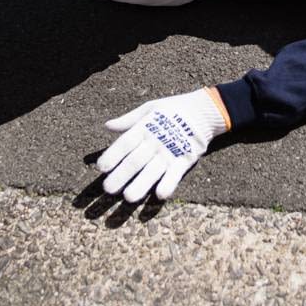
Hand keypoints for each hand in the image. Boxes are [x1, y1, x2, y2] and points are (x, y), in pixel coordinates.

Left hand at [97, 88, 229, 201]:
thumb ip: (129, 120)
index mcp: (145, 127)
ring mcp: (171, 151)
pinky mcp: (186, 159)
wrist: (204, 110)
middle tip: (108, 189)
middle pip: (135, 160)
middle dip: (121, 175)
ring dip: (140, 184)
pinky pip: (176, 174)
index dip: (112, 155)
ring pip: (153, 171)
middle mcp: (155, 141)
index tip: (101, 167)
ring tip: (128, 198)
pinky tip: (160, 194)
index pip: (125, 142)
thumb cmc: (173, 109)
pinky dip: (168, 184)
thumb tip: (107, 126)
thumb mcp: (150, 108)